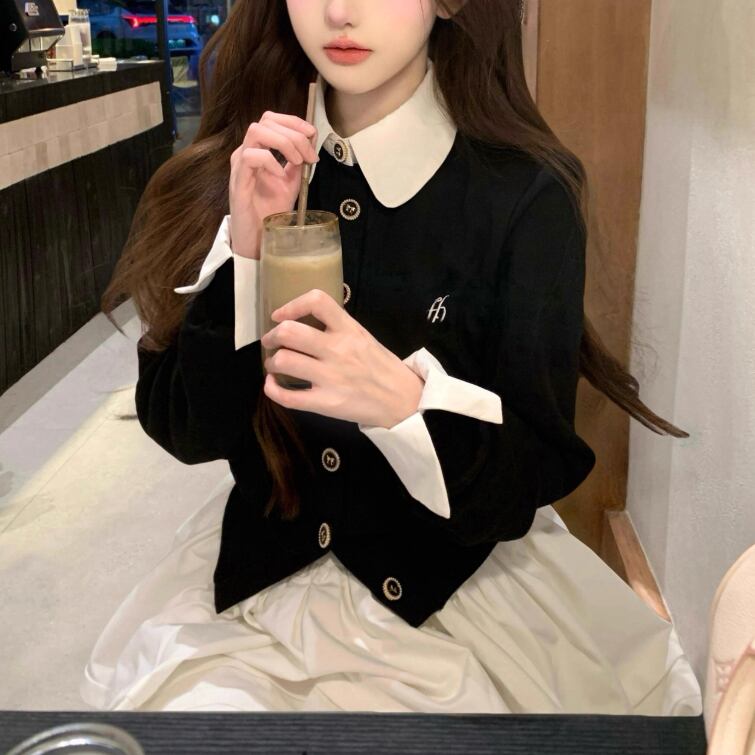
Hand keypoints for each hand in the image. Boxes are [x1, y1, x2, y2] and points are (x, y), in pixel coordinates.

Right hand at [228, 112, 319, 258]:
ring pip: (256, 131)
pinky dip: (270, 162)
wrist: (258, 238)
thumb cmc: (270, 211)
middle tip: (309, 157)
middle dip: (294, 134)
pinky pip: (250, 157)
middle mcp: (246, 152)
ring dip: (283, 143)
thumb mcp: (291, 182)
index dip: (294, 121)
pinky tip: (280, 176)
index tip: (312, 135)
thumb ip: (298, 161)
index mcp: (258, 150)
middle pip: (266, 120)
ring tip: (297, 162)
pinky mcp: (238, 181)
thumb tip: (310, 141)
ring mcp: (239, 165)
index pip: (272, 119)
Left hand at [260, 289, 425, 428]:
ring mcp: (331, 377)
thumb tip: (304, 322)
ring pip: (283, 361)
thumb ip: (338, 328)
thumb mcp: (364, 337)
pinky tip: (272, 386)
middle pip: (289, 332)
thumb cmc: (381, 367)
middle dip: (271, 336)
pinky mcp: (326, 403)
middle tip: (271, 342)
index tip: (280, 315)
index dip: (291, 304)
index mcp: (349, 330)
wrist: (403, 400)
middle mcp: (338, 350)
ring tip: (276, 365)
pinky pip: (287, 397)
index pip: (317, 301)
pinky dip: (271, 389)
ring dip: (271, 362)